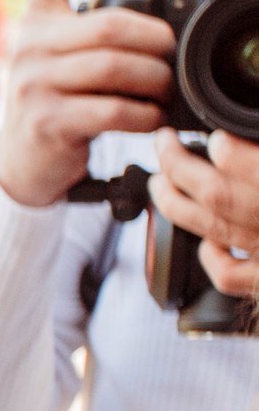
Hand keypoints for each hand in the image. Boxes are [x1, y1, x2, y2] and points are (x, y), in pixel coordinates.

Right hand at [0, 0, 174, 207]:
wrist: (23, 159)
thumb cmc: (57, 100)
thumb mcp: (60, 56)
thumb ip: (91, 31)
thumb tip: (163, 28)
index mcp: (36, 20)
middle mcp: (27, 46)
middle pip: (108, 25)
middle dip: (156, 41)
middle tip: (172, 56)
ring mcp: (32, 84)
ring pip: (114, 68)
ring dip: (155, 80)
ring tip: (166, 90)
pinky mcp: (46, 121)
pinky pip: (111, 110)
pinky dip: (144, 115)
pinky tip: (152, 117)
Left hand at [150, 129, 258, 296]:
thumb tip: (247, 138)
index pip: (252, 169)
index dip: (226, 151)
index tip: (213, 135)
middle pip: (216, 195)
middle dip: (180, 166)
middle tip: (163, 143)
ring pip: (212, 230)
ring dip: (176, 203)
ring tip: (159, 182)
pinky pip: (229, 275)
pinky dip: (209, 256)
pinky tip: (203, 240)